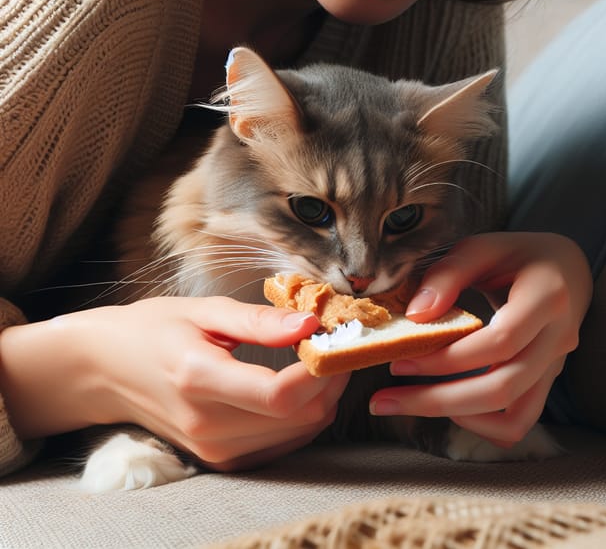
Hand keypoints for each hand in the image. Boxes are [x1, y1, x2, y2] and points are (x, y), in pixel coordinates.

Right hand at [0, 297, 348, 470]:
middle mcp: (208, 425)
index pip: (280, 394)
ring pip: (299, 433)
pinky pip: (284, 444)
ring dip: (323, 397)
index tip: (335, 337)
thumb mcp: (204, 310)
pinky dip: (304, 415)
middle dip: (332, 380)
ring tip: (320, 359)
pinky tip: (301, 385)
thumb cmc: (154, 329)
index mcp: (199, 378)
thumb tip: (311, 323)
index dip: (321, 368)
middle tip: (335, 344)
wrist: (107, 369)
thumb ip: (260, 321)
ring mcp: (214, 449)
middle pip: (299, 417)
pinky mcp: (221, 459)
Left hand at [369, 232, 591, 446]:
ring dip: (458, 417)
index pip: (500, 341)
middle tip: (385, 400)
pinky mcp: (546, 382)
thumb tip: (415, 316)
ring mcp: (556, 365)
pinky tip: (448, 405)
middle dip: (439, 400)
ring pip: (514, 416)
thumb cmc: (517, 254)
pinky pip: (519, 420)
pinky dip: (483, 423)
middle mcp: (558, 338)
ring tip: (409, 403)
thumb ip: (448, 274)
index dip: (448, 357)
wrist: (566, 268)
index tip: (401, 360)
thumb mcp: (482, 248)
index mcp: (547, 297)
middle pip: (503, 388)